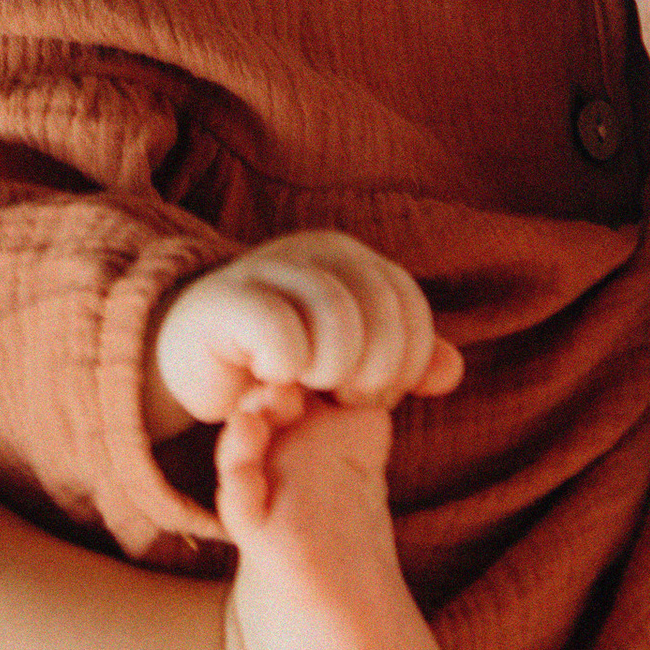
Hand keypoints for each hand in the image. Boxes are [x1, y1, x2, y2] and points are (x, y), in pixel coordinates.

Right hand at [151, 232, 464, 435]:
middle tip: (343, 397)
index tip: (377, 394)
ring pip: (337, 314)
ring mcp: (268, 268)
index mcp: (349, 258)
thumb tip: (451, 370)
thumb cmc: (282, 361)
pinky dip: (288, 367)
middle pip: (380, 307)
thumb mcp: (349, 362)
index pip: (408, 303)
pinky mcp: (227, 300)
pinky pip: (281, 332)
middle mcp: (313, 251)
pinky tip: (273, 378)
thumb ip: (401, 363)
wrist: (197, 357)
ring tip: (311, 388)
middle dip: (374, 370)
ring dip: (333, 369)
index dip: (407, 359)